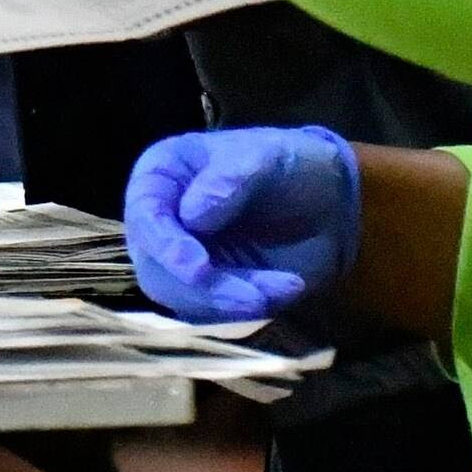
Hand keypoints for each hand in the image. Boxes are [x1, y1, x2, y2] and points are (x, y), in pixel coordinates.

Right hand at [123, 128, 360, 317]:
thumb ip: (229, 179)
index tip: (199, 269)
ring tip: (288, 285)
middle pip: (156, 269)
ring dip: (232, 302)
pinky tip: (287, 287)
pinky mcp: (204, 292)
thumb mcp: (266, 157)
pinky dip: (248, 309)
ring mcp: (179, 261)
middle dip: (205, 288)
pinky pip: (212, 314)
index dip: (165, 247)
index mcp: (161, 176)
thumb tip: (192, 215)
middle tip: (254, 296)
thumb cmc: (288, 164)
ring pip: (184, 299)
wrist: (328, 201)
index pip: (144, 216)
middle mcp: (160, 221)